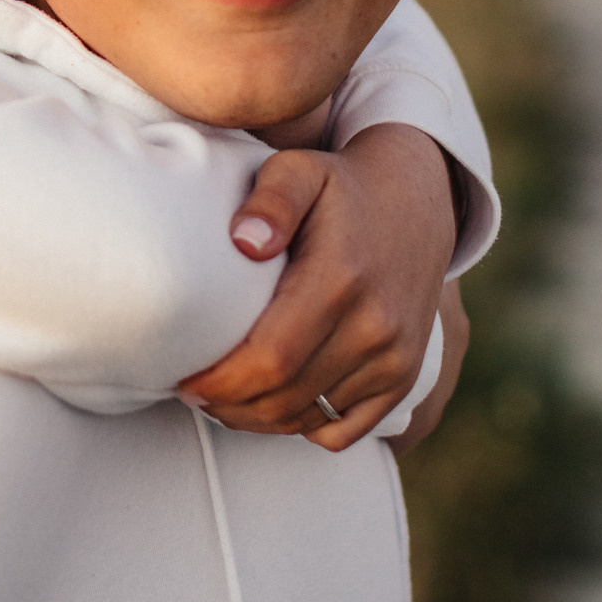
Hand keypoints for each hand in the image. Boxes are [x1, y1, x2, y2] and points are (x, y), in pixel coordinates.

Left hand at [176, 122, 456, 451]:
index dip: (221, 382)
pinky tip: (269, 403)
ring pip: (309, 419)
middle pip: (285, 397)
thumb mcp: (299, 171)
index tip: (184, 380)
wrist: (417, 201)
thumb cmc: (339, 187)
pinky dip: (300, 427)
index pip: (271, 359)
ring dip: (256, 419)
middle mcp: (376, 328)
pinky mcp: (403, 376)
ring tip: (221, 399)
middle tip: (193, 392)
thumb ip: (270, 200)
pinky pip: (343, 431)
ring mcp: (395, 358)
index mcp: (340, 281)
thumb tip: (245, 242)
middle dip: (228, 405)